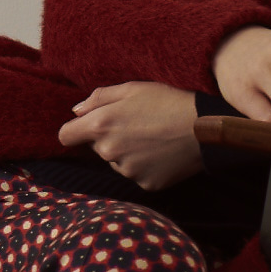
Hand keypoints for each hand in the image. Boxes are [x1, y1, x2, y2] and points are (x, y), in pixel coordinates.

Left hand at [57, 82, 203, 190]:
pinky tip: (161, 152)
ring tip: (153, 137)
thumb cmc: (168, 101)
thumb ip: (98, 98)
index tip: (87, 127)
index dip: (75, 130)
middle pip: (96, 148)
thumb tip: (76, 111)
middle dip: (108, 138)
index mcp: (100, 126)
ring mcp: (127, 171)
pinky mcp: (145, 184)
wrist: (204, 127)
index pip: (66, 136)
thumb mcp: (131, 88)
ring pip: (117, 162)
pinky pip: (137, 174)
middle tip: (136, 125)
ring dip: (127, 152)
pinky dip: (145, 165)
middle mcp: (108, 152)